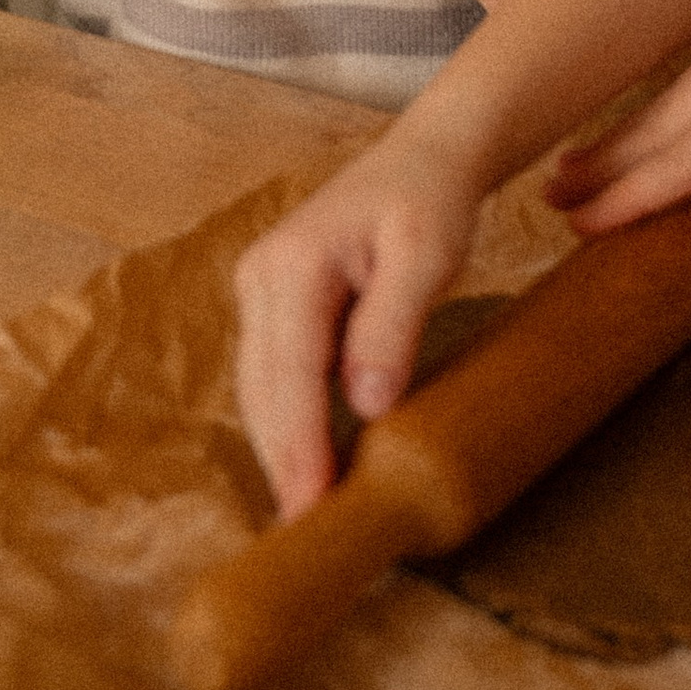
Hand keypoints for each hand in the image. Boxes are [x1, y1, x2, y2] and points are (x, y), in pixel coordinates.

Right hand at [230, 143, 484, 517]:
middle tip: (305, 530)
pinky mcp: (274, 305)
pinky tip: (308, 460)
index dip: (296, 446)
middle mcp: (261, 277)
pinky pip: (275, 374)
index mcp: (294, 265)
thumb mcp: (427, 256)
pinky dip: (287, 419)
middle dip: (280, 460)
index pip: (290, 374)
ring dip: (278, 446)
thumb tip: (365, 405)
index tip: (307, 506)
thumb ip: (393, 326)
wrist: (424, 159)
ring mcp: (260, 290)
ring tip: (305, 509)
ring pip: (260, 387)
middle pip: (262, 390)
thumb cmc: (430, 201)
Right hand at [547, 0, 690, 250]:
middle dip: (607, 164)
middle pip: (664, 121)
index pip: (689, 152)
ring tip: (573, 171)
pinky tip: (644, 132)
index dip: (635, 195)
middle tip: (550, 200)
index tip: (583, 226)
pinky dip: (663, 116)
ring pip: (674, 100)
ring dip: (625, 138)